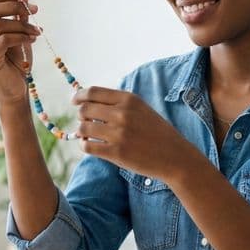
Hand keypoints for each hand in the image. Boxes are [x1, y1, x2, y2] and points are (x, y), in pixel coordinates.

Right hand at [0, 0, 40, 104]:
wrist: (15, 91)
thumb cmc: (16, 64)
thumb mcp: (19, 36)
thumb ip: (18, 19)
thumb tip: (25, 0)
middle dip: (15, 6)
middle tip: (35, 10)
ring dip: (23, 24)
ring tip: (37, 31)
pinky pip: (4, 40)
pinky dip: (21, 36)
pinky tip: (33, 39)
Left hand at [72, 86, 197, 181]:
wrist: (175, 157)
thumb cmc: (157, 133)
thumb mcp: (141, 109)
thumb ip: (119, 104)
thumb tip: (89, 101)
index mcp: (129, 99)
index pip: (93, 92)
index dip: (79, 96)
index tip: (75, 101)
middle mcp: (122, 113)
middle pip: (85, 109)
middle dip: (81, 116)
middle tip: (85, 122)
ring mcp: (119, 133)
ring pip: (83, 128)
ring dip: (81, 132)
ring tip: (87, 136)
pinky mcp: (116, 152)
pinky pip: (87, 146)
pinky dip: (83, 145)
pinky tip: (89, 146)